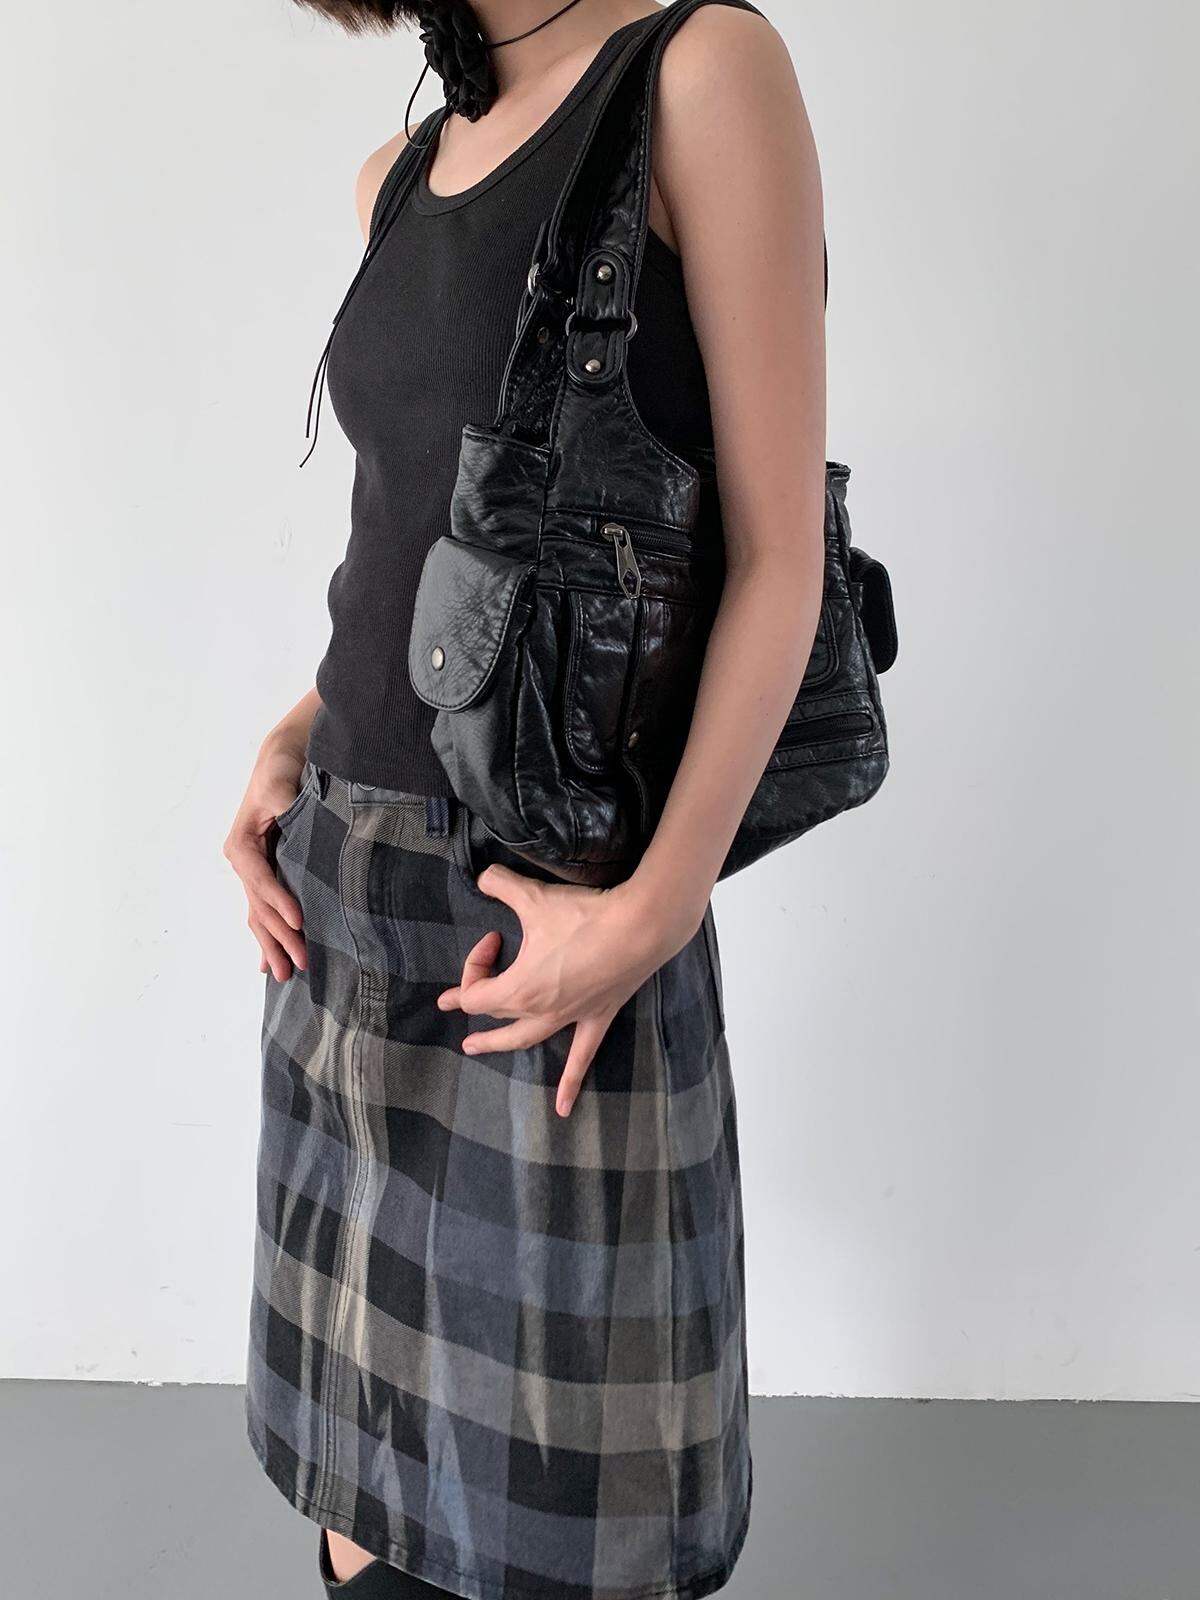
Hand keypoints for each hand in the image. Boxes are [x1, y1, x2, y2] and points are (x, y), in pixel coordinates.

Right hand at [223, 743, 308, 981]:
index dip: (278, 902)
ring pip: (261, 915)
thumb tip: (288, 817)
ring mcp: (255, 870)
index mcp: (242, 844)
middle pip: (259, 907)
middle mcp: (244, 861)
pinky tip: (269, 962)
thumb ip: (283, 802)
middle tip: (300, 964)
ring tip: (285, 974)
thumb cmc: (282, 768)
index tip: (300, 922)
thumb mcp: (279, 782)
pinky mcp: (271, 872)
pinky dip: (269, 934)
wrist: (286, 756)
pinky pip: (267, 909)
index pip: (260, 880)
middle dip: (278, 937)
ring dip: (273, 944)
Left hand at [436, 863, 698, 1117]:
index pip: (476, 992)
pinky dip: (569, 1083)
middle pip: (495, 1012)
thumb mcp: (534, 897)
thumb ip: (500, 884)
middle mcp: (540, 1010)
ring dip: (499, 1043)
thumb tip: (483, 876)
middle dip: (475, 1001)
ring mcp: (569, 1018)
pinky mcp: (596, 1017)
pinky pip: (580, 1056)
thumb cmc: (586, 916)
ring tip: (477, 1048)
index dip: (473, 966)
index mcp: (519, 988)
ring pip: (525, 1039)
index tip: (491, 937)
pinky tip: (562, 1109)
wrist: (640, 927)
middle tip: (456, 1002)